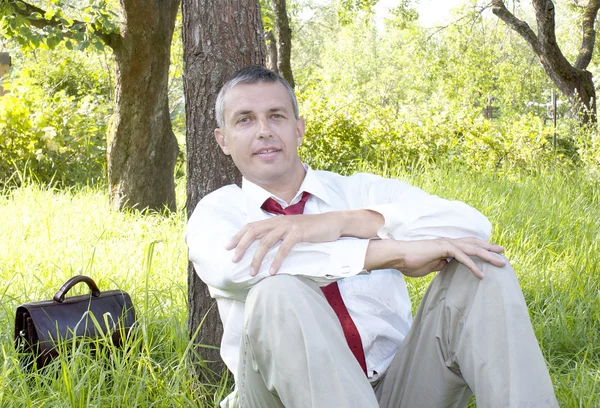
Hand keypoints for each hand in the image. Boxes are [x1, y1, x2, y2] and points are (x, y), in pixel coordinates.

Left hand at [226, 213, 343, 275]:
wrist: (333, 223)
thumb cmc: (312, 229)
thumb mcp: (292, 230)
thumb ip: (279, 235)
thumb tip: (266, 247)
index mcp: (275, 221)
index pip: (251, 226)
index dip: (238, 236)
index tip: (227, 247)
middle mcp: (279, 222)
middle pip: (254, 232)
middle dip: (241, 246)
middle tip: (234, 259)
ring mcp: (288, 226)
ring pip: (266, 242)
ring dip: (257, 258)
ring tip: (252, 272)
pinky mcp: (299, 233)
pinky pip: (284, 248)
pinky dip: (277, 260)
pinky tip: (273, 271)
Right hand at [367, 237, 505, 278]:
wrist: (398, 256)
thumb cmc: (410, 262)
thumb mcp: (429, 266)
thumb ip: (440, 265)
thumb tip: (447, 266)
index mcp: (445, 246)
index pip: (467, 246)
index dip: (480, 248)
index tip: (492, 253)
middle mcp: (448, 242)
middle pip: (474, 244)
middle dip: (490, 248)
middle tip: (503, 253)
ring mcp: (446, 244)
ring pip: (472, 249)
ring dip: (488, 255)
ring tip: (501, 263)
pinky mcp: (443, 249)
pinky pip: (462, 258)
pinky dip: (473, 266)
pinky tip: (481, 274)